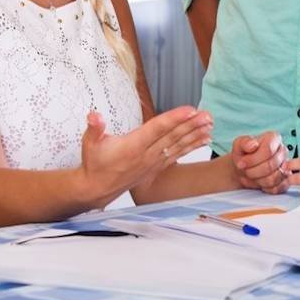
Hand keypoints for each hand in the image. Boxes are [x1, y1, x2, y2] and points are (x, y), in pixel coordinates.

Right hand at [81, 106, 211, 205]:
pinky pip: (178, 154)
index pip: (157, 129)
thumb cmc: (95, 163)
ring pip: (178, 145)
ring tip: (210, 124)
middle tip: (207, 115)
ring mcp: (153, 161)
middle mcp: (147, 154)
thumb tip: (94, 116)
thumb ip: (95, 129)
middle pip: (172, 136)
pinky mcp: (157, 166)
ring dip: (195, 134)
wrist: (96, 189)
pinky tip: (205, 138)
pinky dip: (192, 146)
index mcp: (133, 146)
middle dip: (191, 125)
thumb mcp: (90, 144)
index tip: (190, 110)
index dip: (174, 119)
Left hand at [231, 131, 288, 193]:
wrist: (244, 168)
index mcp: (274, 138)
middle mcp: (282, 151)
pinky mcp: (285, 180)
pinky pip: (277, 188)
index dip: (253, 159)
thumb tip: (253, 144)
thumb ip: (244, 143)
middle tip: (245, 171)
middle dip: (253, 171)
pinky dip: (265, 188)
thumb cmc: (243, 155)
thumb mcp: (239, 145)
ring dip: (258, 180)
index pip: (268, 150)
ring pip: (274, 178)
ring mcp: (286, 166)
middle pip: (271, 165)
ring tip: (252, 176)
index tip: (241, 163)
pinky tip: (259, 182)